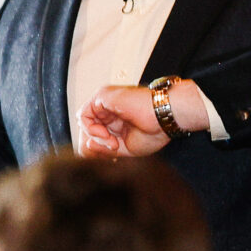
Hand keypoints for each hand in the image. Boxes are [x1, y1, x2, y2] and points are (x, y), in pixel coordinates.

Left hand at [79, 79, 207, 158]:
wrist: (166, 117)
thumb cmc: (155, 130)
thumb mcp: (125, 149)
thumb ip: (104, 149)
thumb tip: (86, 147)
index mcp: (115, 121)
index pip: (93, 136)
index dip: (97, 149)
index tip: (112, 155)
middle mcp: (108, 111)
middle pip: (87, 129)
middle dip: (96, 144)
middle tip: (113, 149)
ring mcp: (105, 102)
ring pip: (84, 123)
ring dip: (95, 137)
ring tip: (112, 142)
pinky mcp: (102, 96)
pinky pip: (84, 114)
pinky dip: (90, 128)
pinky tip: (104, 134)